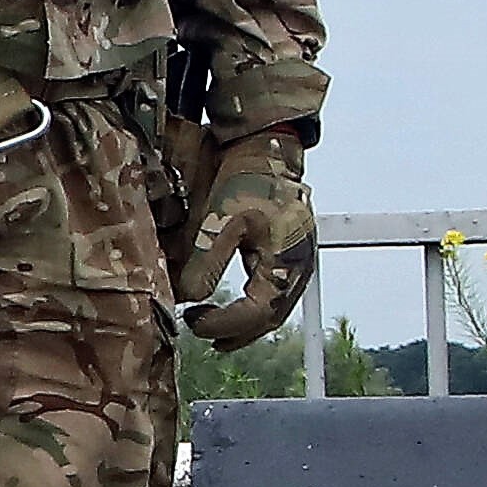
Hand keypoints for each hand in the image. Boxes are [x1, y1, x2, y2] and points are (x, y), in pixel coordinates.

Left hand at [183, 128, 315, 347]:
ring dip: (244, 326)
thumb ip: (205, 261)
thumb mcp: (220, 222)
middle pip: (268, 319)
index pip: (255, 314)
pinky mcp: (290, 256)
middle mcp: (297, 270)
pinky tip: (231, 308)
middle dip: (234, 332)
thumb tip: (189, 298)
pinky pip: (274, 294)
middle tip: (198, 331)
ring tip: (211, 330)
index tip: (192, 321)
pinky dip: (252, 308)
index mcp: (285, 264)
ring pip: (274, 310)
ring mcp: (297, 264)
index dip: (222, 324)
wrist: (268, 154)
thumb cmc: (247, 184)